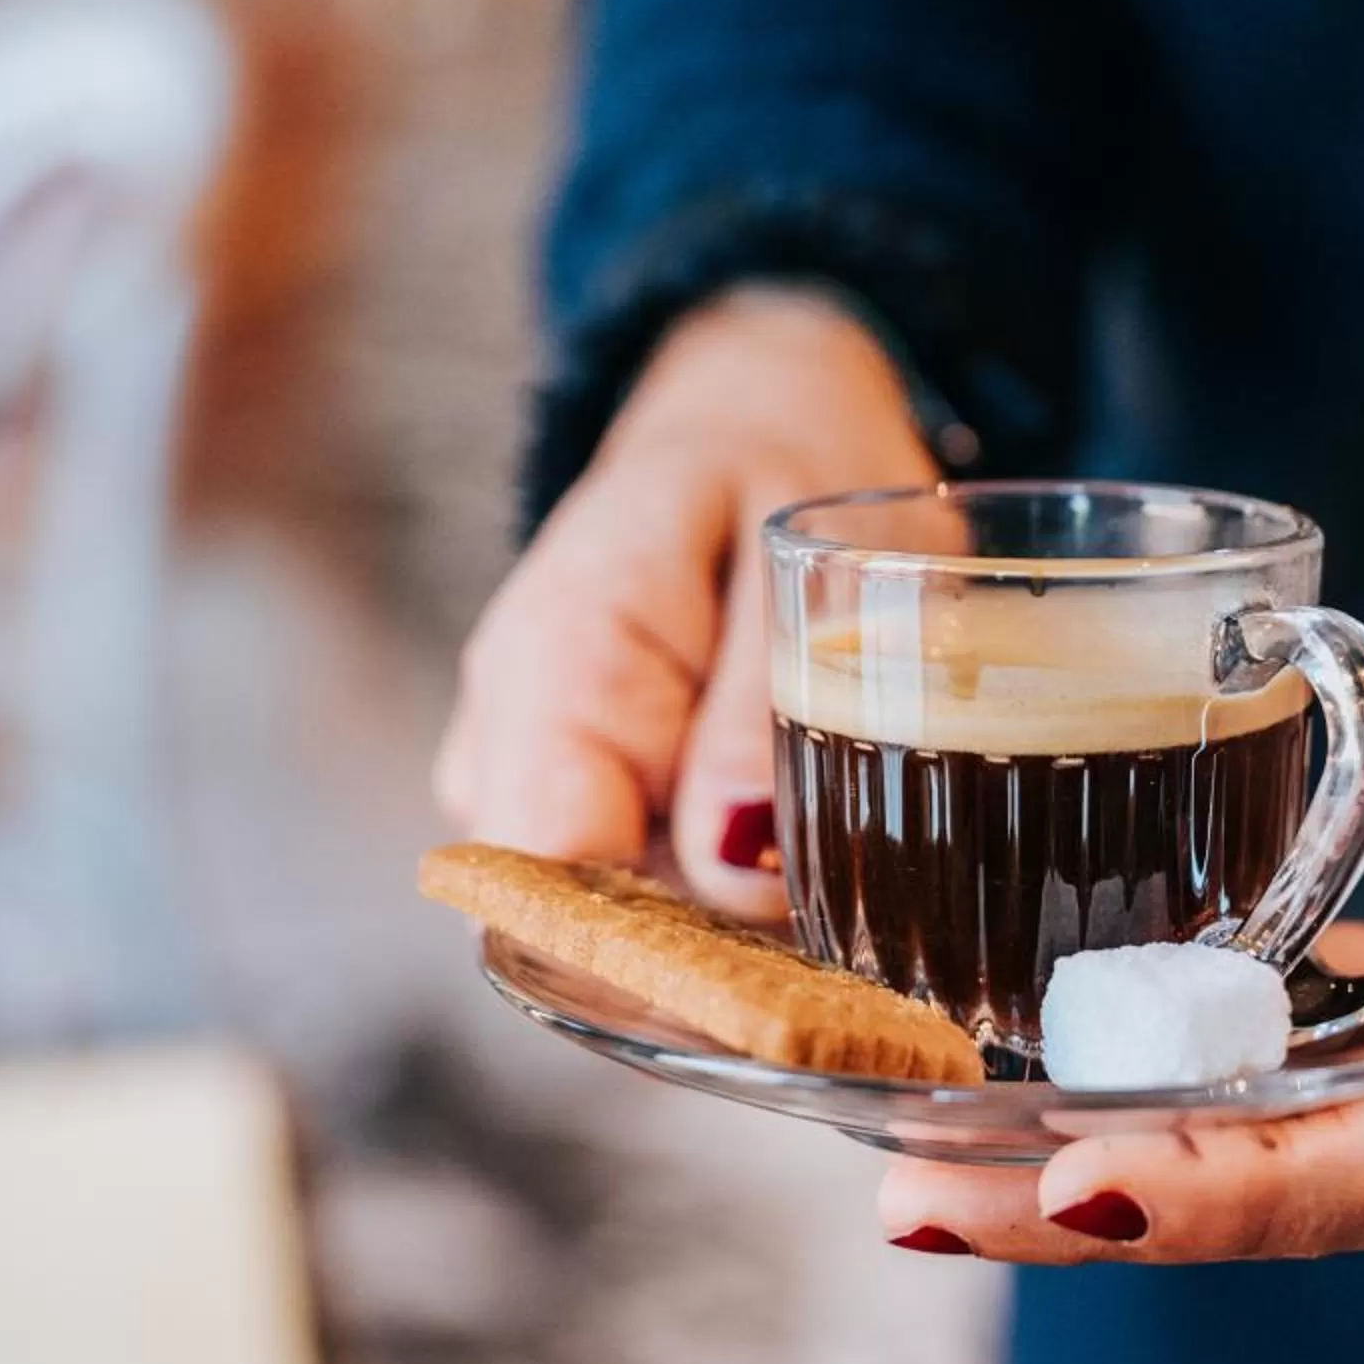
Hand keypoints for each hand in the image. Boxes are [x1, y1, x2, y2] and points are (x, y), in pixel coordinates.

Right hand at [435, 288, 935, 913]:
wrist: (749, 392)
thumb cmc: (786, 448)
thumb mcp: (802, 550)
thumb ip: (760, 713)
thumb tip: (731, 871)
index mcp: (556, 658)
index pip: (544, 870)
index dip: (655, 952)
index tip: (782, 971)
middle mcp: (511, 722)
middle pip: (577, 913)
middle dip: (710, 945)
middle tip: (852, 901)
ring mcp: (530, 756)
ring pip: (610, 907)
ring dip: (720, 916)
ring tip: (834, 834)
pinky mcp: (576, 777)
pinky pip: (633, 873)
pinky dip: (715, 882)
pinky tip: (790, 827)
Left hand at [879, 573, 1363, 1260]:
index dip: (1220, 1193)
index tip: (1057, 1189)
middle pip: (1312, 1189)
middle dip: (1108, 1200)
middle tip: (913, 1198)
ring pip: (1296, 1139)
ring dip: (1128, 1143)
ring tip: (946, 1146)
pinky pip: (1317, 1070)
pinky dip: (1197, 1067)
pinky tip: (1087, 1046)